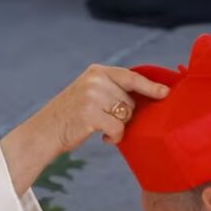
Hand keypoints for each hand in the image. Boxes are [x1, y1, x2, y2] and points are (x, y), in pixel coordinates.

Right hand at [1, 64, 168, 194]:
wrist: (44, 132)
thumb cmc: (69, 117)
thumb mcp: (89, 94)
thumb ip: (111, 90)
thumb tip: (145, 96)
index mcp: (96, 71)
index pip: (131, 76)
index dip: (150, 86)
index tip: (166, 92)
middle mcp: (95, 80)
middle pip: (130, 100)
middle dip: (124, 114)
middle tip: (104, 120)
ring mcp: (93, 96)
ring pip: (126, 114)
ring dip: (119, 126)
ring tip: (101, 129)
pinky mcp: (91, 114)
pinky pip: (118, 127)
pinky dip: (115, 136)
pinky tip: (103, 138)